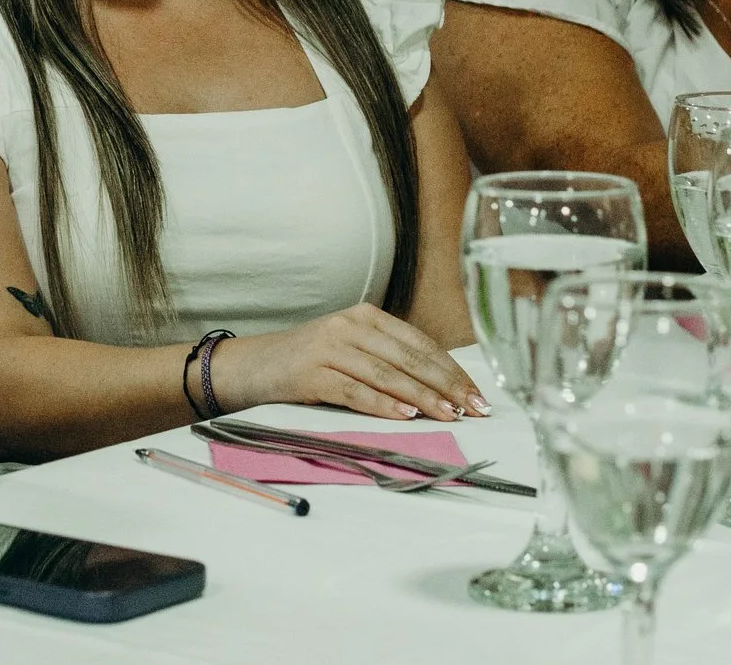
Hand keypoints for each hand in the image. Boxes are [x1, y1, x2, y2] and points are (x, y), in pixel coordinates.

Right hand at [212, 303, 487, 421]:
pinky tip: (405, 415)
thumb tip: (442, 388)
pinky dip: (383, 403)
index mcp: (365, 316)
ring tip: (448, 415)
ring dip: (422, 397)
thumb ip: (388, 358)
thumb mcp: (351, 349)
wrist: (253, 365)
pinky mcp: (312, 373)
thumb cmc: (309, 362)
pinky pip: (355, 390)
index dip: (452, 369)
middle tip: (474, 409)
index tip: (477, 394)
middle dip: (447, 385)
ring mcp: (329, 347)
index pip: (420, 343)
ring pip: (387, 374)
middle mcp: (349, 326)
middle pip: (409, 357)